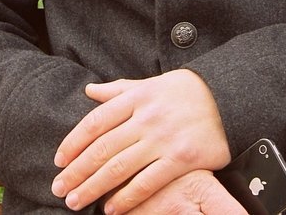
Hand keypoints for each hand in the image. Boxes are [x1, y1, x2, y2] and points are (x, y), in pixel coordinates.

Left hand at [51, 70, 230, 212]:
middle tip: (59, 188)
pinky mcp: (181, 158)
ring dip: (93, 187)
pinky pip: (147, 181)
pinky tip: (111, 208)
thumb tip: (90, 90)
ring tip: (75, 201)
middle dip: (77, 171)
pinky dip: (127, 197)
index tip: (59, 159)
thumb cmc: (186, 91)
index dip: (74, 142)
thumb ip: (119, 89)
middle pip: (103, 147)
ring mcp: (164, 137)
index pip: (97, 121)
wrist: (227, 97)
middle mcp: (147, 116)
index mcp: (138, 96)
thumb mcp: (151, 83)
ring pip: (120, 167)